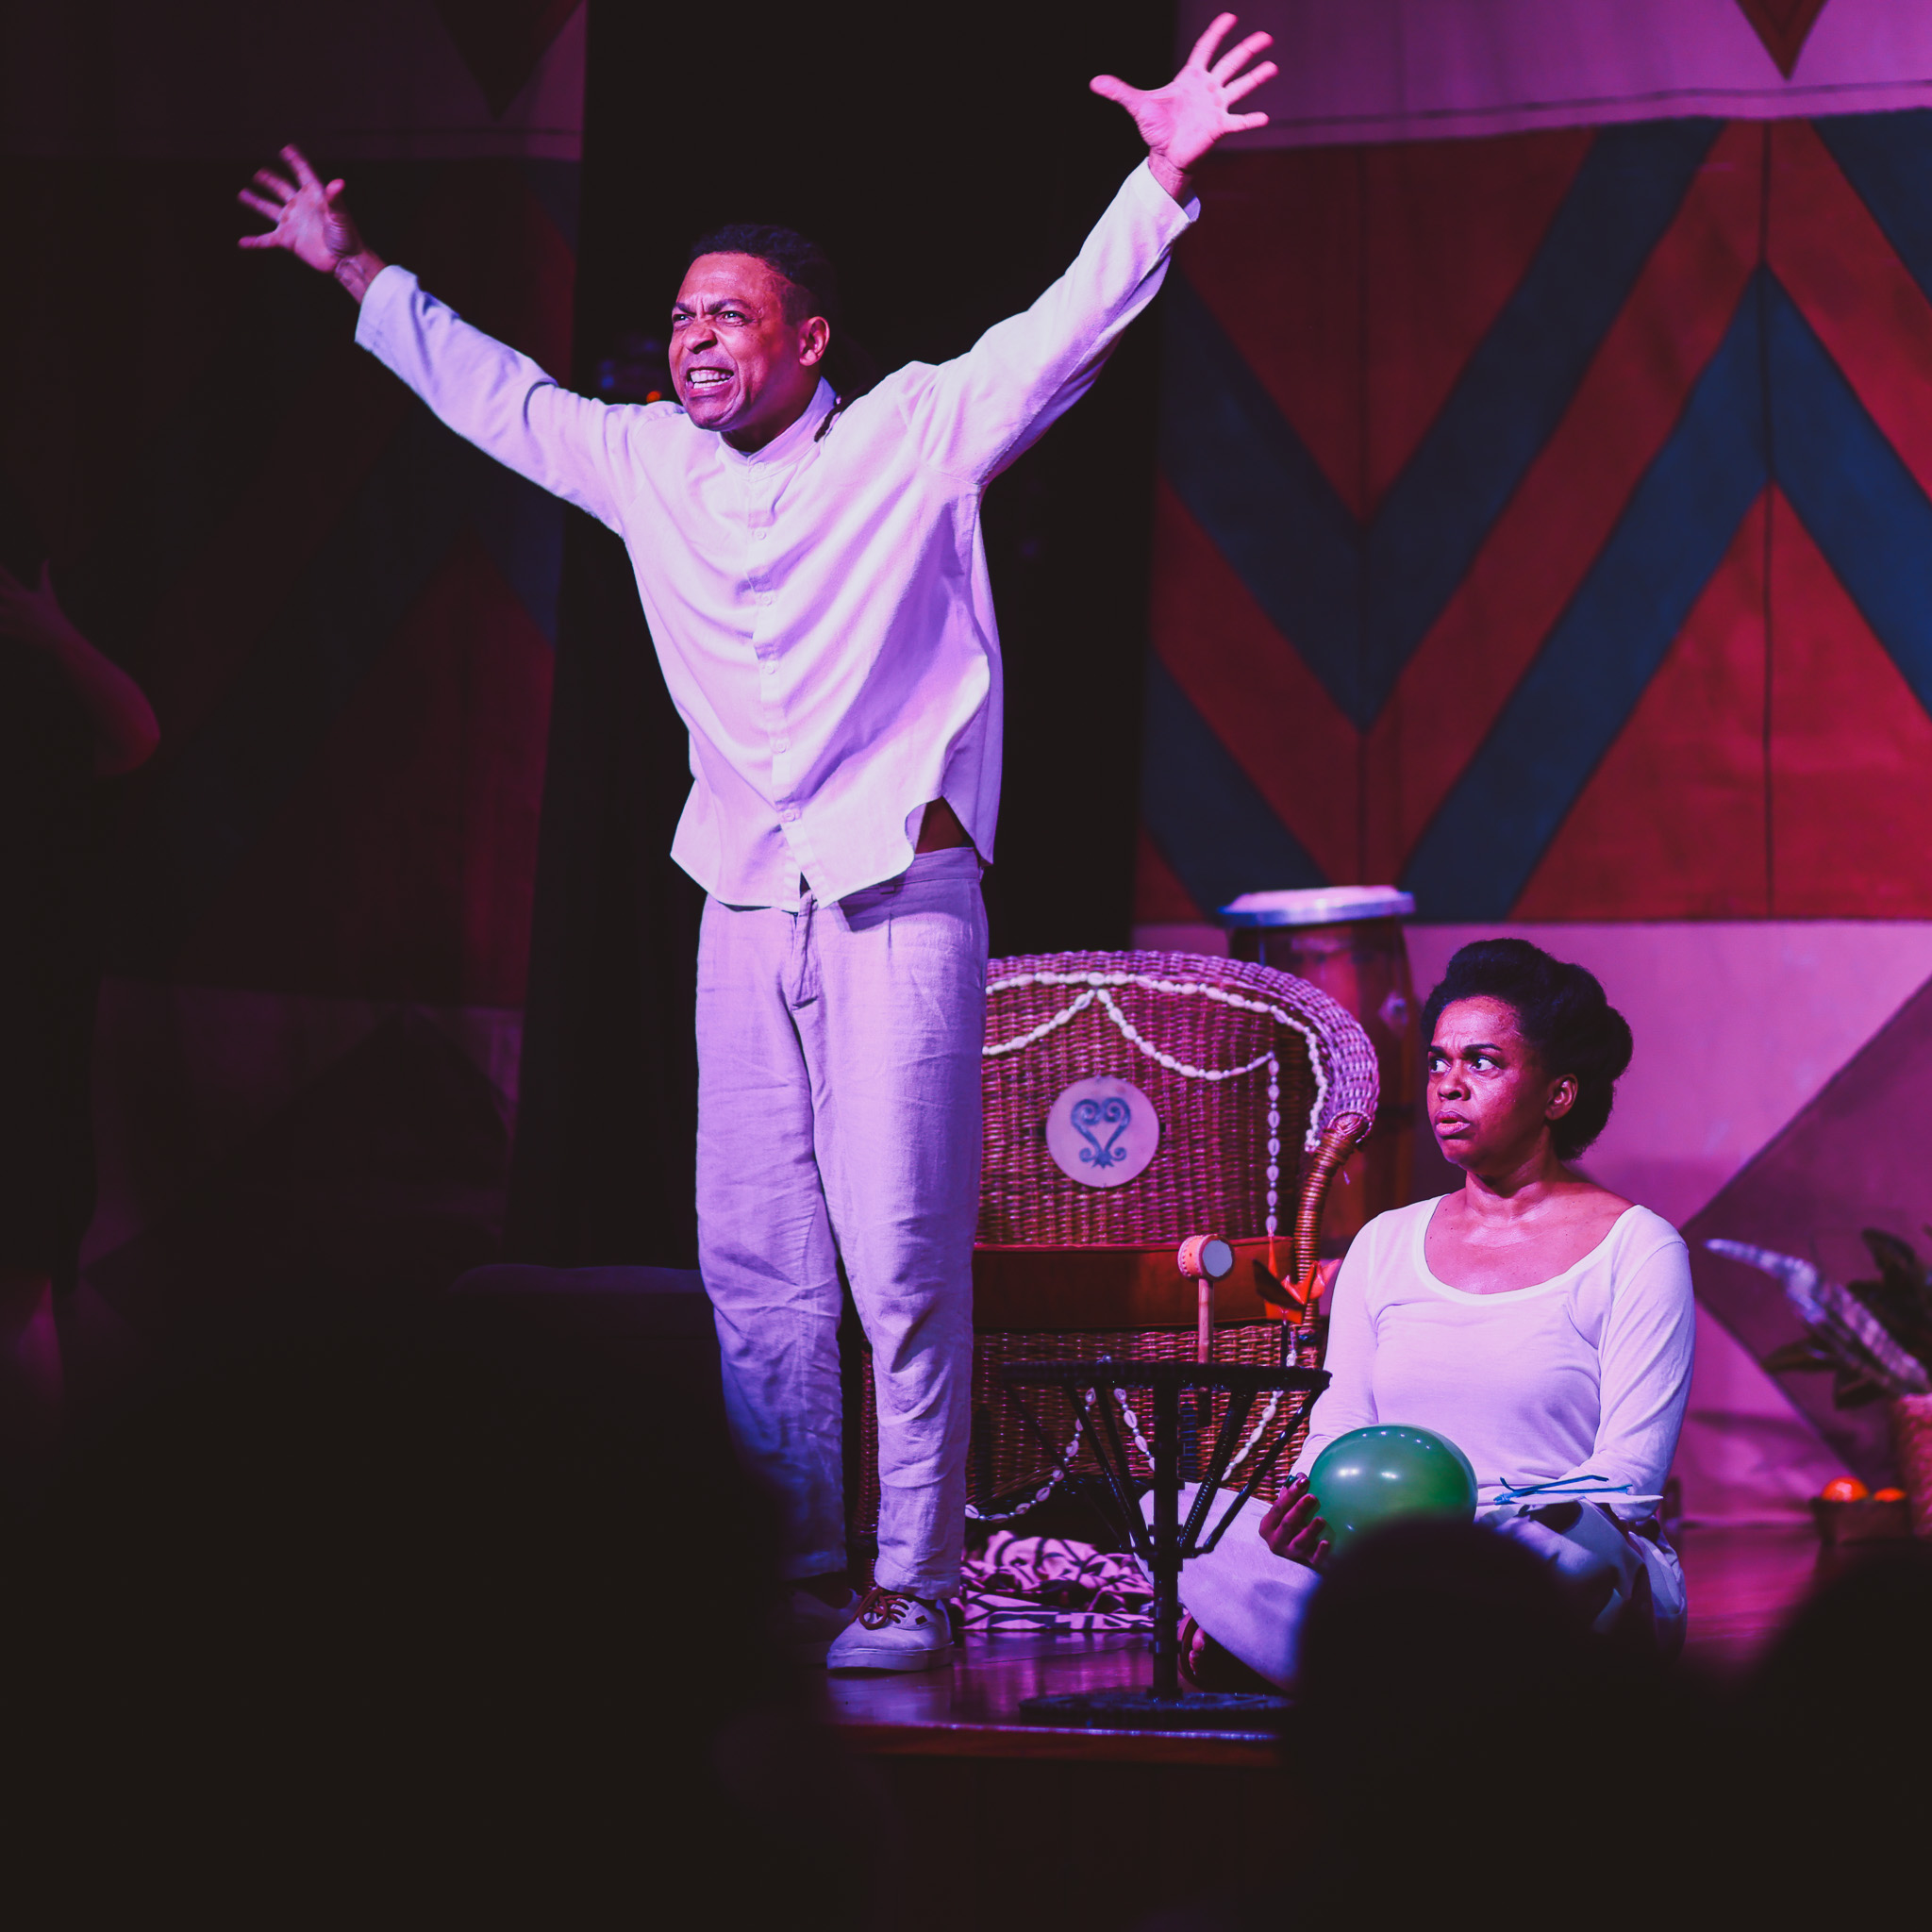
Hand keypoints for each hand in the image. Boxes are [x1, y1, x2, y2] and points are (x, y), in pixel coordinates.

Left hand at [0, 559, 75, 654]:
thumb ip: (44, 575)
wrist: (62, 638)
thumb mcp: (48, 593)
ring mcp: (16, 618)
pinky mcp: (14, 632)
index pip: (7, 578)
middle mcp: (18, 605)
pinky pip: (0, 629)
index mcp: (24, 595)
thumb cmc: (55, 614)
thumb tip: (47, 559)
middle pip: (0, 592)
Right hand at [238, 145, 383, 300]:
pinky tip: (242, 243)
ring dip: (255, 201)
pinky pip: (266, 240)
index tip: (287, 149)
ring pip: (268, 208)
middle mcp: (300, 206)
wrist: (345, 261)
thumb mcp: (340, 216)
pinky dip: (254, 242)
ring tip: (243, 194)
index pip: (302, 173)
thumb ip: (335, 199)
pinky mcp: (287, 240)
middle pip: (281, 188)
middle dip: (269, 180)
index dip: (295, 161)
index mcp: (314, 196)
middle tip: (259, 174)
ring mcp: (292, 222)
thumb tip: (338, 183)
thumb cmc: (347, 237)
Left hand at [1091, 12, 1275, 197]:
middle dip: (1247, 49)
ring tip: (1273, 67)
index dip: (1216, 33)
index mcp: (1191, 77)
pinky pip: (1237, 122)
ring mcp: (1216, 106)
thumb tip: (1094, 82)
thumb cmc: (1155, 128)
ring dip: (1256, 78)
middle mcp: (1208, 88)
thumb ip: (1119, 91)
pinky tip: (1263, 118)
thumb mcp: (1137, 105)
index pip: (1205, 49)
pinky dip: (1250, 120)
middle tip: (1266, 37)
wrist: (1164, 155)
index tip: (1230, 17)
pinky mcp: (1219, 127)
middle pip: (1231, 63)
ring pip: (1240, 87)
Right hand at [1259, 1474, 1329, 1569]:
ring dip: (1310, 1531)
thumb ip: (1290, 1494)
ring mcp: (1289, 1553)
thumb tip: (1301, 1476)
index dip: (1291, 1494)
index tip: (1304, 1481)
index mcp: (1267, 1525)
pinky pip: (1312, 1559)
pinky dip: (1319, 1552)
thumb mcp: (1283, 1510)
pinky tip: (1326, 1543)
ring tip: (1321, 1520)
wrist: (1288, 1549)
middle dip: (1300, 1509)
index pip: (1278, 1508)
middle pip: (1288, 1524)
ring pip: (1299, 1543)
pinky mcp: (1303, 1563)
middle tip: (1313, 1497)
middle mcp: (1275, 1540)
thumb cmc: (1287, 1522)